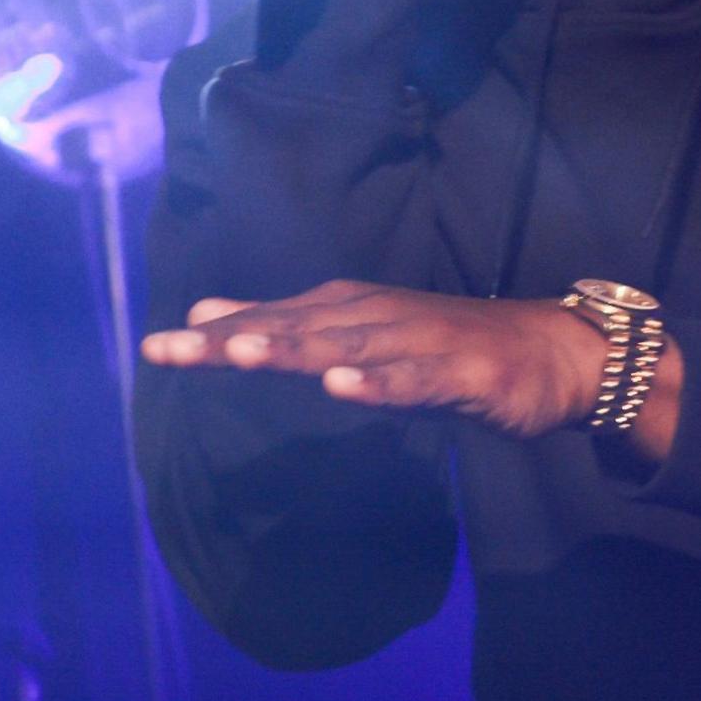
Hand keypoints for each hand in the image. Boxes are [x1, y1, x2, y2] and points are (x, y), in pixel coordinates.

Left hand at [140, 279, 623, 440]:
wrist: (547, 351)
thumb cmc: (443, 346)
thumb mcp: (356, 333)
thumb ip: (284, 326)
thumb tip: (207, 316)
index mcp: (346, 310)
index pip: (269, 320)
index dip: (212, 337)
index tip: (153, 349)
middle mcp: (374, 317)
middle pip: (294, 329)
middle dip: (234, 339)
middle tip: (172, 349)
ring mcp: (417, 342)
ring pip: (347, 348)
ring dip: (295, 348)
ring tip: (244, 353)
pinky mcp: (460, 373)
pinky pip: (414, 381)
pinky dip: (378, 383)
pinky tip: (344, 389)